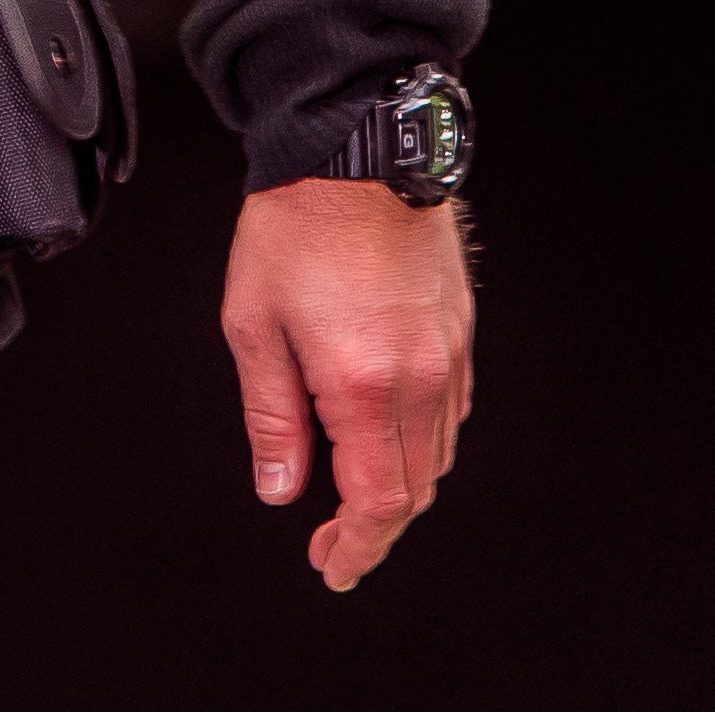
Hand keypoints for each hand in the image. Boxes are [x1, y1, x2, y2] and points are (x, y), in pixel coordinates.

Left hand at [220, 177, 473, 588]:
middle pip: (415, 488)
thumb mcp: (254, 323)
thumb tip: (280, 487)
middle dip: (375, 528)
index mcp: (363, 384)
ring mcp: (448, 354)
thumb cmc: (295, 226)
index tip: (333, 567)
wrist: (357, 148)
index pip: (377, 501)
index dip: (357, 547)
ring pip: (439, 454)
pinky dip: (424, 443)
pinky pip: (452, 411)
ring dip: (402, 488)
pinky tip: (392, 438)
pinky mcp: (460, 330)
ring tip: (357, 498)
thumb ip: (271, 416)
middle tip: (337, 544)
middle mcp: (420, 378)